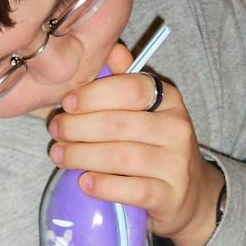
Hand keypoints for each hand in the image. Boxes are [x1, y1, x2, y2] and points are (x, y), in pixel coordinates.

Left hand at [48, 44, 224, 245]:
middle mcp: (176, 128)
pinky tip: (84, 183)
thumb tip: (109, 49)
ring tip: (59, 157)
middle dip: (78, 127)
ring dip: (83, 156)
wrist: (190, 196)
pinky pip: (133, 190)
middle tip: (55, 132)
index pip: (131, 88)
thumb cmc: (158, 149)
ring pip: (122, 157)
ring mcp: (176, 164)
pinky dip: (104, 186)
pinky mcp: (170, 196)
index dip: (94, 94)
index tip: (67, 104)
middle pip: (119, 124)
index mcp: (169, 100)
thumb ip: (128, 83)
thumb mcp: (149, 113)